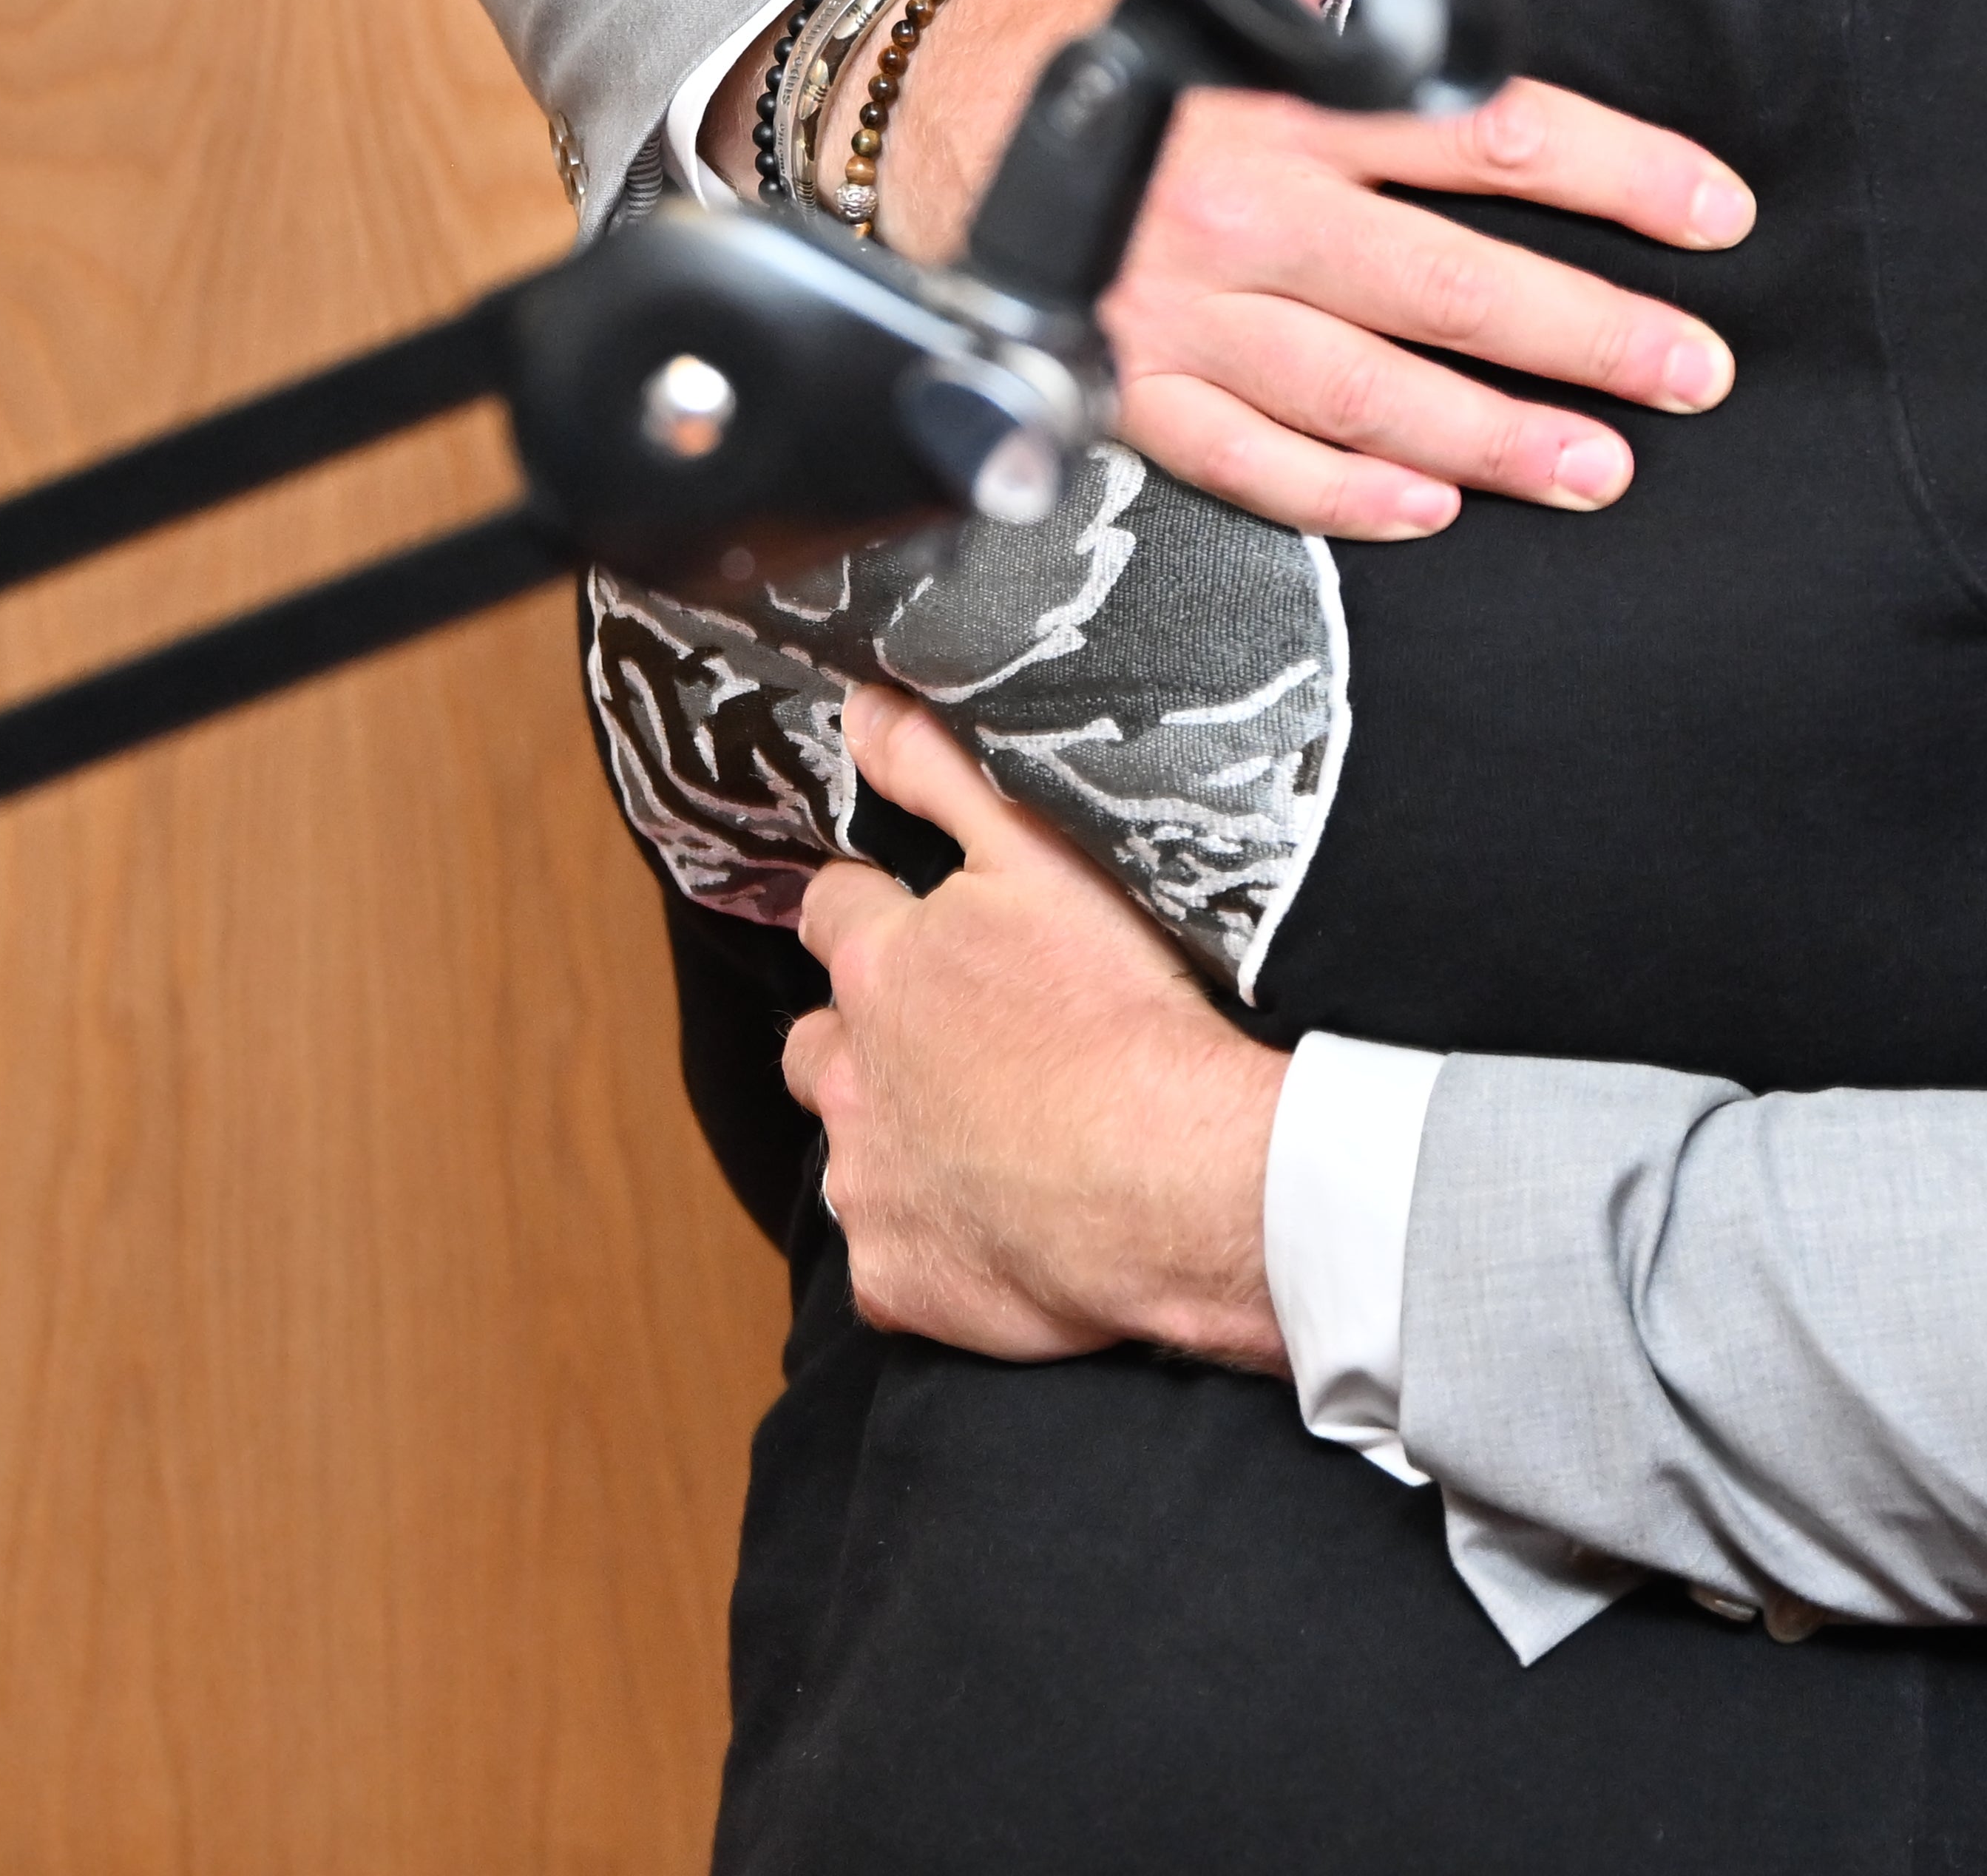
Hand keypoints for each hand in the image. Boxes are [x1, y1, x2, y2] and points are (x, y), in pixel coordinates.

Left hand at [783, 689, 1288, 1369]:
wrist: (1171, 1180)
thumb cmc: (1119, 1012)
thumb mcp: (1040, 853)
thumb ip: (941, 772)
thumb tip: (861, 708)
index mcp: (882, 965)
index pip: (834, 912)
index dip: (869, 914)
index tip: (912, 927)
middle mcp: (852, 1071)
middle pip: (815, 1043)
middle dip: (858, 1039)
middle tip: (950, 1048)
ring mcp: (870, 1181)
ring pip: (848, 1153)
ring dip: (891, 1142)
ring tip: (981, 1141)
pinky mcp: (898, 1277)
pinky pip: (890, 1262)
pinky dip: (931, 1247)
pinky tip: (1001, 1231)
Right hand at [906, 0, 1758, 538]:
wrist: (952, 104)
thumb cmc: (1137, 21)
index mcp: (1291, 91)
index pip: (1490, 132)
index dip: (1619, 172)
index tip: (1714, 211)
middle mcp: (1245, 206)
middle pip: (1447, 282)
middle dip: (1586, 333)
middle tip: (1694, 371)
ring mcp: (1184, 309)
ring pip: (1364, 390)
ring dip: (1492, 437)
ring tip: (1602, 468)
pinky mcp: (1130, 384)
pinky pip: (1245, 461)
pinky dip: (1339, 494)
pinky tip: (1429, 509)